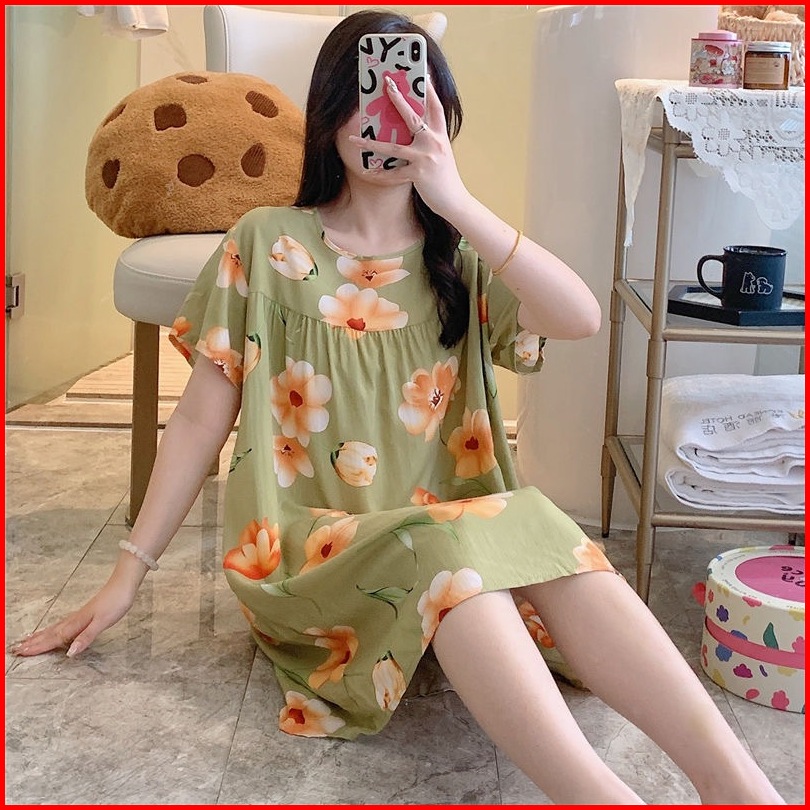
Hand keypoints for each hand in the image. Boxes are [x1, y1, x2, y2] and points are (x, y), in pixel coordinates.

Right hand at [9, 577, 136, 657]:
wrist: (124, 583)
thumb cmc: (116, 602)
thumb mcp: (103, 622)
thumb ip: (86, 637)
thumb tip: (69, 653)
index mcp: (77, 623)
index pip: (54, 638)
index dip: (38, 647)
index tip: (20, 653)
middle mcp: (74, 619)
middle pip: (50, 633)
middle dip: (33, 642)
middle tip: (14, 649)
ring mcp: (79, 615)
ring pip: (54, 628)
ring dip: (39, 636)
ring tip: (26, 640)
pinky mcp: (85, 613)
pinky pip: (62, 624)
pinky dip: (52, 629)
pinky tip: (52, 630)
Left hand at [349, 76, 470, 220]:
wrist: (454, 201)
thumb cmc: (445, 178)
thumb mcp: (441, 154)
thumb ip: (429, 141)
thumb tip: (413, 130)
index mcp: (440, 135)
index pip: (435, 107)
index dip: (430, 90)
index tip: (423, 73)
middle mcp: (434, 142)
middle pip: (413, 117)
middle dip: (399, 98)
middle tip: (386, 83)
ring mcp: (425, 158)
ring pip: (394, 147)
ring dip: (371, 143)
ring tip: (354, 139)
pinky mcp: (419, 174)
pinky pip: (394, 173)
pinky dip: (380, 174)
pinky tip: (367, 172)